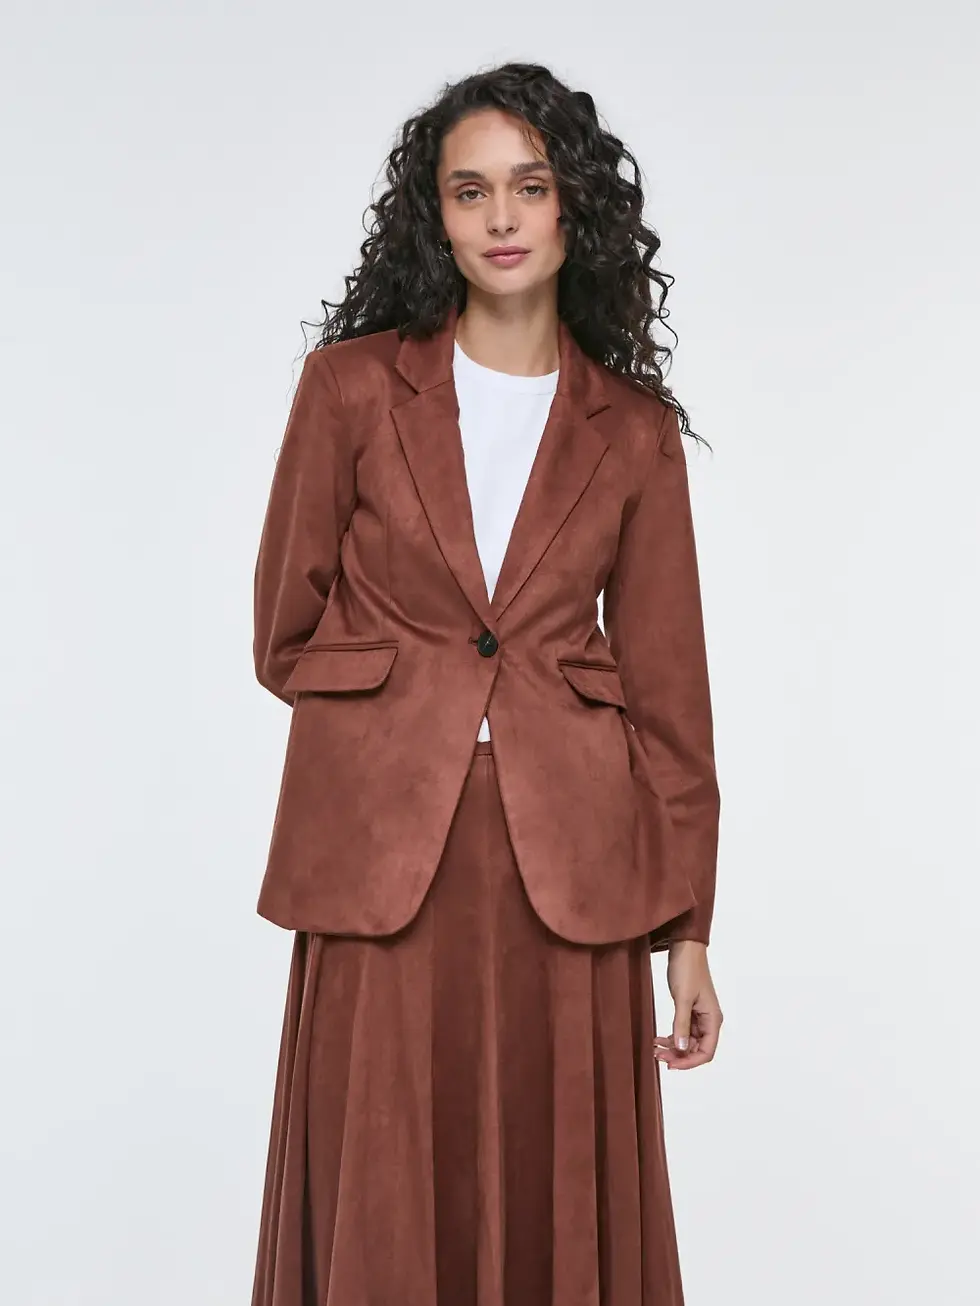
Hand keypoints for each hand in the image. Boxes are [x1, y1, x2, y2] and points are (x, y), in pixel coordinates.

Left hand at [653, 940, 722, 1070]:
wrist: (684, 948)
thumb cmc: (687, 969)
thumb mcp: (682, 998)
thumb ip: (681, 1024)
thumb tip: (681, 1049)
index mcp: (713, 1019)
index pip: (706, 1052)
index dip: (689, 1062)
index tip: (671, 1065)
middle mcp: (708, 1020)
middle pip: (696, 1049)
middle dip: (678, 1056)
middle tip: (657, 1056)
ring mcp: (699, 1016)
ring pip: (687, 1042)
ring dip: (673, 1048)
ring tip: (655, 1049)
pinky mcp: (689, 1011)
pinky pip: (682, 1032)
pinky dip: (671, 1037)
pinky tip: (658, 1039)